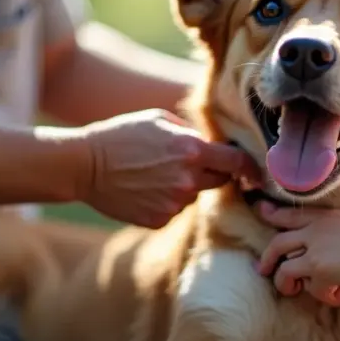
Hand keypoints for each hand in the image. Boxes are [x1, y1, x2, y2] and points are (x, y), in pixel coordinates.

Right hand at [78, 108, 261, 227]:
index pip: (236, 163)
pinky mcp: (159, 220)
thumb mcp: (161, 120)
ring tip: (156, 175)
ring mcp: (174, 203)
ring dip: (187, 187)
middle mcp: (188, 180)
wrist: (85, 165)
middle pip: (221, 182)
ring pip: (195, 196)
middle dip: (214, 173)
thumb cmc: (123, 134)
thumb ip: (192, 132)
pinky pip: (175, 210)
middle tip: (191, 164)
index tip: (255, 173)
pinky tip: (145, 189)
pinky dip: (167, 202)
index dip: (249, 168)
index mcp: (192, 151)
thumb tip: (215, 142)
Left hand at [256, 204, 339, 305]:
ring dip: (284, 283)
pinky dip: (320, 295)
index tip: (260, 211)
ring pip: (284, 270)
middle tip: (262, 268)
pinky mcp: (318, 271)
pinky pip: (310, 288)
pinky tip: (335, 295)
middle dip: (267, 258)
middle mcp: (314, 232)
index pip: (292, 214)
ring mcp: (313, 252)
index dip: (274, 214)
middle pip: (278, 243)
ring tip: (290, 290)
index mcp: (325, 217)